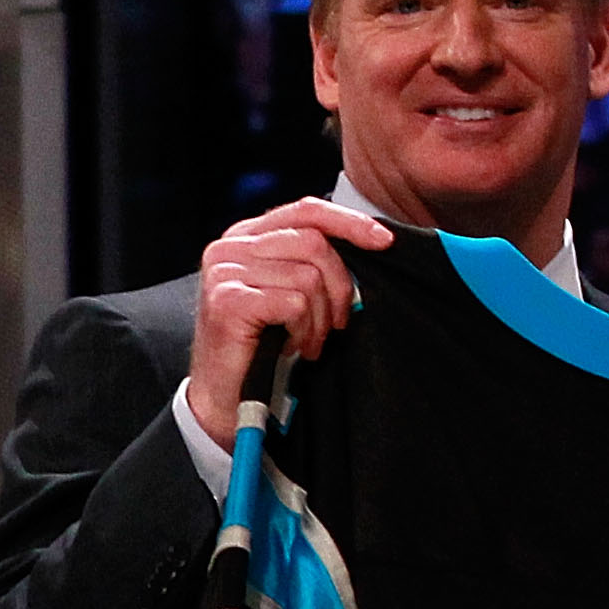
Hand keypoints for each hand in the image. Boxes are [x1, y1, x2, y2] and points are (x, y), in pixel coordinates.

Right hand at [188, 196, 391, 445]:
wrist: (225, 397)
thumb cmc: (263, 345)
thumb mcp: (288, 292)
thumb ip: (309, 261)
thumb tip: (369, 241)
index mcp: (245, 236)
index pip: (306, 210)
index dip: (349, 222)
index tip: (384, 242)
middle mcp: (229, 246)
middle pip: (313, 242)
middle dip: (339, 286)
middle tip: (338, 323)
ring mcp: (224, 272)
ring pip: (307, 276)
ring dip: (321, 318)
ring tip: (310, 341)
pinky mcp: (227, 301)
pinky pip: (295, 304)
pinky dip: (305, 330)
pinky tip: (295, 347)